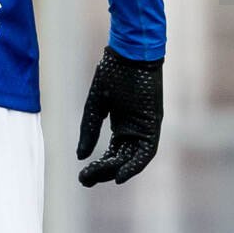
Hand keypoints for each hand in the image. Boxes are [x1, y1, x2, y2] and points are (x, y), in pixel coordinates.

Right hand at [76, 47, 162, 185]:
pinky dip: (135, 166)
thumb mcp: (96, 104)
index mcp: (123, 123)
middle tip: (84, 180)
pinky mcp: (153, 124)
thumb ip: (89, 129)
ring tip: (97, 177)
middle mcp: (135, 128)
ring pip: (131, 158)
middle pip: (121, 158)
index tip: (83, 175)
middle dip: (103, 171)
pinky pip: (146, 152)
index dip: (99, 166)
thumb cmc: (113, 72)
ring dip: (116, 170)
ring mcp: (145, 127)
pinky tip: (120, 176)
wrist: (130, 52)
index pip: (112, 153)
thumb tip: (80, 156)